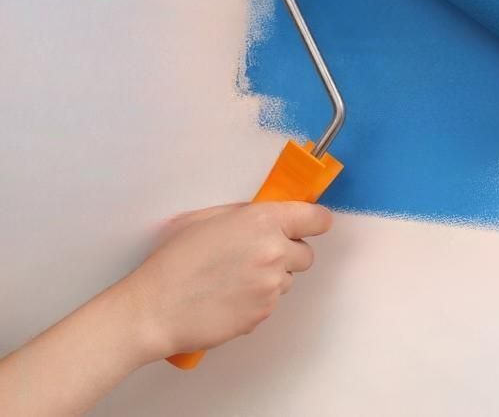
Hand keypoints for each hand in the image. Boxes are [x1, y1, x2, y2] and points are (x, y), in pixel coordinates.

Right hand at [120, 201, 333, 359]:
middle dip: (288, 253)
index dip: (312, 223)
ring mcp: (271, 286)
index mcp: (262, 222)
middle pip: (306, 253)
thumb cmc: (173, 261)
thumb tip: (269, 215)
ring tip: (234, 278)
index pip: (317, 219)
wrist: (154, 309)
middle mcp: (274, 253)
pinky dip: (257, 299)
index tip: (306, 226)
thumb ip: (244, 214)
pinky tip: (228, 296)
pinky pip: (272, 302)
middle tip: (256, 255)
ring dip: (271, 278)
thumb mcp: (205, 218)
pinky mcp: (264, 313)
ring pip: (288, 279)